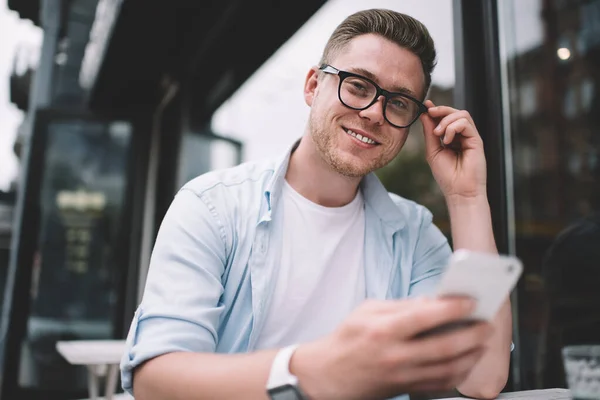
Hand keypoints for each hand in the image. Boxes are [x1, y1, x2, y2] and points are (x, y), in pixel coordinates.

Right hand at [291, 297, 492, 399]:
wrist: (329, 374)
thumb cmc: (348, 338)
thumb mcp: (367, 311)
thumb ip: (401, 305)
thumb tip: (432, 301)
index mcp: (384, 330)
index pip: (424, 317)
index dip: (452, 308)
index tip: (470, 301)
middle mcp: (395, 355)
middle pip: (444, 346)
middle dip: (471, 334)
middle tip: (486, 324)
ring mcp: (402, 376)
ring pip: (447, 368)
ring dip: (471, 354)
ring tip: (482, 341)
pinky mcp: (406, 389)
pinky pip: (441, 383)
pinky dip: (459, 372)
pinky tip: (467, 360)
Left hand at [419, 100, 486, 199]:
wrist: (459, 191)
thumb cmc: (447, 175)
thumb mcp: (432, 151)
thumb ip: (430, 132)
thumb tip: (425, 114)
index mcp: (451, 138)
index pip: (445, 118)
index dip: (436, 110)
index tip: (426, 106)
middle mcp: (462, 136)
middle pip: (454, 112)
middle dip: (441, 110)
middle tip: (430, 113)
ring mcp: (470, 137)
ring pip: (461, 114)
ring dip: (446, 121)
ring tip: (438, 135)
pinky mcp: (477, 140)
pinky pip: (466, 123)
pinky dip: (453, 128)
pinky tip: (447, 140)